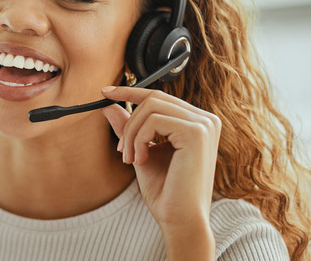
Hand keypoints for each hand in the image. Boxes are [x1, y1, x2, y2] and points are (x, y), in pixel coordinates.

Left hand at [100, 86, 220, 258]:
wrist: (180, 219)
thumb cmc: (165, 191)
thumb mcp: (141, 151)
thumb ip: (128, 127)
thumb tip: (107, 104)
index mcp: (197, 122)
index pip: (160, 97)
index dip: (130, 91)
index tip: (105, 93)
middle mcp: (206, 119)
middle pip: (153, 98)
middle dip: (129, 123)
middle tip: (122, 150)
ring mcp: (204, 124)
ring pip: (150, 108)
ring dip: (131, 134)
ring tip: (130, 158)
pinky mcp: (197, 132)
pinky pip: (154, 120)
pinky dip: (139, 140)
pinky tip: (142, 160)